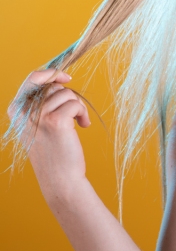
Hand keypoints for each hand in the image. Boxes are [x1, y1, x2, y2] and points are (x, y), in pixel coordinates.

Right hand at [7, 68, 89, 200]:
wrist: (59, 177)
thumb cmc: (53, 149)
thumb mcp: (38, 124)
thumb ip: (40, 103)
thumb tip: (58, 78)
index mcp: (16, 110)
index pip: (32, 78)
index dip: (51, 73)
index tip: (66, 78)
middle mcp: (23, 112)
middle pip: (54, 86)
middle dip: (69, 96)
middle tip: (74, 113)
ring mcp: (38, 116)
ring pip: (67, 94)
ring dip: (78, 106)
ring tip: (78, 122)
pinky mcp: (55, 121)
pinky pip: (76, 104)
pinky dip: (83, 113)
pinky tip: (83, 126)